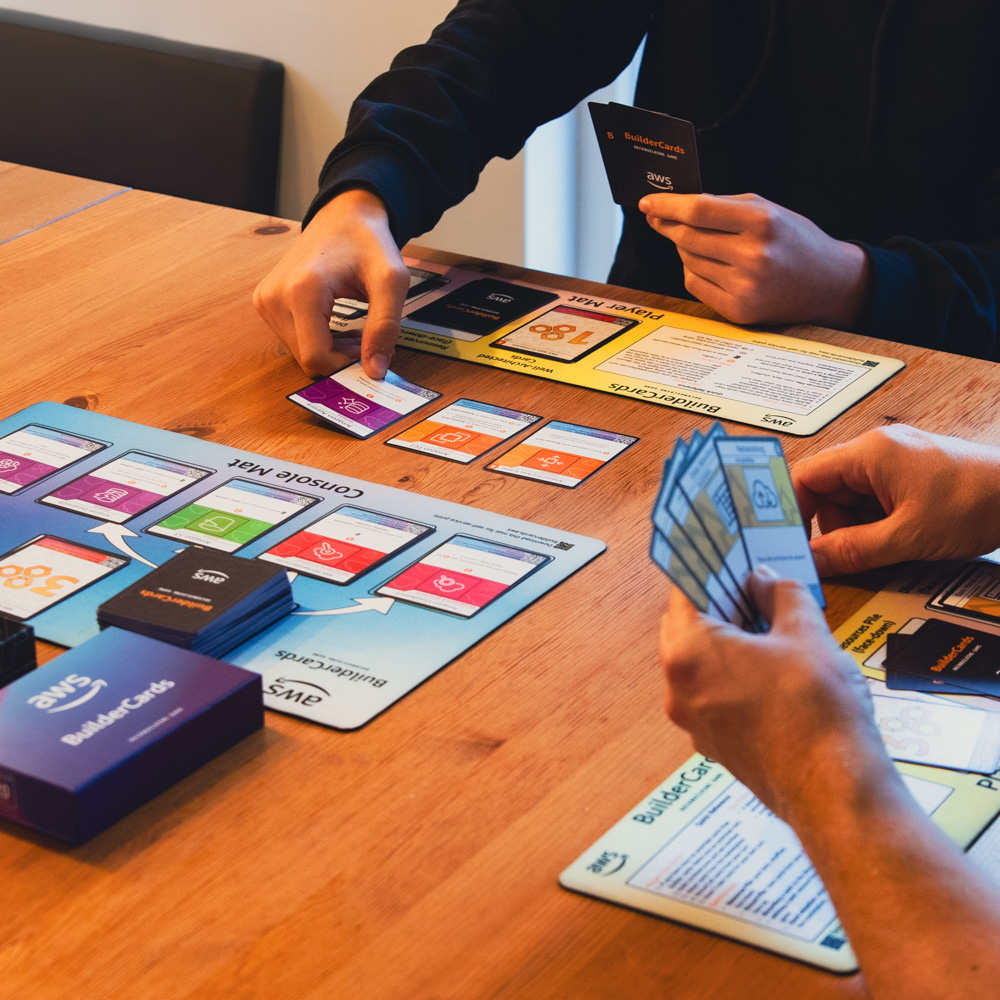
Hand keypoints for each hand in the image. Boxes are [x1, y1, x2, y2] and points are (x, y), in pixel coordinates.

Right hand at [253, 188, 409, 378]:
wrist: (343, 215)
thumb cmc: (367, 242)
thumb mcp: (391, 281)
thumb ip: (385, 327)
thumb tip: (374, 370)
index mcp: (302, 289)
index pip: (316, 357)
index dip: (347, 365)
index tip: (371, 354)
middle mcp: (275, 295)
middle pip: (307, 358)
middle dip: (341, 358)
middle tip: (368, 340)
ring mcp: (266, 299)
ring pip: (300, 353)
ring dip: (331, 350)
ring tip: (355, 330)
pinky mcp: (265, 302)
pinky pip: (293, 340)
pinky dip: (318, 340)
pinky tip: (336, 323)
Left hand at [637, 192, 868, 329]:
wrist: (828, 283)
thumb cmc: (795, 241)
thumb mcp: (769, 210)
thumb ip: (725, 205)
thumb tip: (677, 205)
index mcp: (763, 223)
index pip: (699, 210)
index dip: (668, 205)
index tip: (648, 202)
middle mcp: (753, 256)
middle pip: (688, 237)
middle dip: (668, 225)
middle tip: (658, 217)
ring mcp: (745, 287)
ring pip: (688, 261)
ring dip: (684, 248)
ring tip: (700, 241)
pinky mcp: (738, 310)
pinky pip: (695, 284)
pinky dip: (694, 270)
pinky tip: (709, 263)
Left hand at [660, 569, 890, 822]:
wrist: (836, 794)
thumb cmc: (818, 710)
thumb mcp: (807, 634)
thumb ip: (781, 595)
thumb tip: (763, 579)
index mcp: (689, 652)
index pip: (684, 592)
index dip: (708, 570)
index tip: (727, 558)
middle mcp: (678, 688)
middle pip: (687, 629)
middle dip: (719, 606)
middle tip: (754, 589)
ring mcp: (694, 721)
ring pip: (700, 665)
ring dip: (728, 643)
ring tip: (770, 627)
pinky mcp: (715, 745)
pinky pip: (713, 696)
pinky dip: (733, 676)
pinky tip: (773, 671)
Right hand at [793, 424, 999, 576]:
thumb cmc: (978, 502)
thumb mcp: (906, 537)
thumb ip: (852, 551)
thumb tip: (811, 562)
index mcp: (869, 452)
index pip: (805, 476)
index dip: (791, 510)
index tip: (790, 541)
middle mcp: (876, 450)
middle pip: (826, 492)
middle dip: (834, 527)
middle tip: (855, 553)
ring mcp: (893, 462)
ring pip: (849, 501)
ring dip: (859, 529)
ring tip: (892, 544)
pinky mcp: (908, 476)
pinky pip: (873, 502)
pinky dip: (878, 525)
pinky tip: (901, 538)